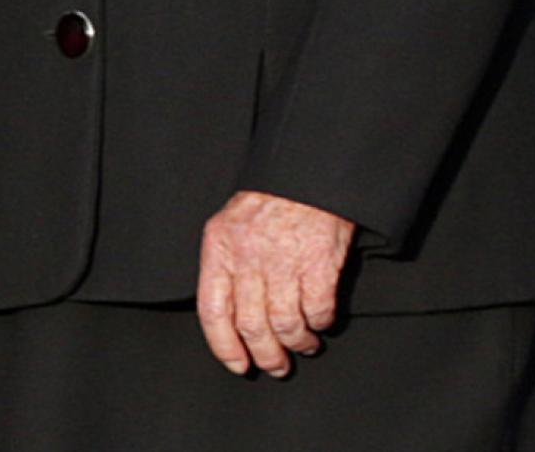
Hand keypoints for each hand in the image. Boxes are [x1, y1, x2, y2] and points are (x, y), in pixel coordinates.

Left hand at [197, 190, 353, 377]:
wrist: (308, 169)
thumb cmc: (271, 198)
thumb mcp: (233, 223)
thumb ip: (227, 264)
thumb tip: (229, 319)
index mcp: (221, 246)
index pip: (213, 311)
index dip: (224, 347)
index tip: (239, 364)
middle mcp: (249, 256)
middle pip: (252, 326)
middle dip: (266, 355)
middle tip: (277, 364)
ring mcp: (285, 260)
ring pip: (285, 326)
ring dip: (297, 344)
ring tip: (305, 344)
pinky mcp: (319, 262)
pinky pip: (317, 311)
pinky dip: (320, 323)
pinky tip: (320, 321)